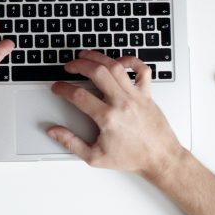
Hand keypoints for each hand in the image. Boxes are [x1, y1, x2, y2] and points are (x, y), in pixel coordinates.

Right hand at [47, 50, 184, 181]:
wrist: (160, 158)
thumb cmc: (131, 158)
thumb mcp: (95, 157)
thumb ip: (71, 143)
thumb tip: (54, 131)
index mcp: (108, 118)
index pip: (78, 95)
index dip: (63, 89)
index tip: (57, 88)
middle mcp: (122, 103)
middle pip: (97, 73)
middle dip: (78, 65)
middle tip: (69, 67)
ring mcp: (136, 96)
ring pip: (115, 67)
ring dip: (98, 57)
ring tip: (86, 56)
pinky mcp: (147, 94)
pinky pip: (141, 70)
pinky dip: (130, 60)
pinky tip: (119, 61)